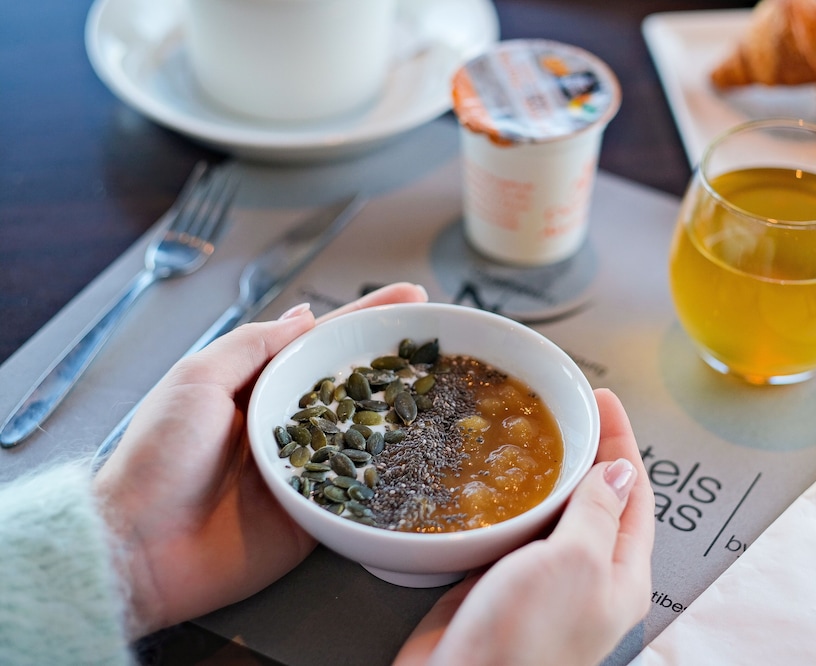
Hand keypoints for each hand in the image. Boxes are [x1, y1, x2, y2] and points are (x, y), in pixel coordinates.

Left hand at [93, 283, 428, 638]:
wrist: (143, 547)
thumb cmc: (158, 458)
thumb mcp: (197, 380)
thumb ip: (252, 346)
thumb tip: (304, 315)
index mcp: (260, 386)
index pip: (324, 342)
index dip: (368, 317)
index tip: (412, 297)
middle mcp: (289, 424)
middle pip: (356, 384)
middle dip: (399, 361)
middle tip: (448, 342)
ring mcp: (307, 470)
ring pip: (369, 435)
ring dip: (408, 413)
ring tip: (454, 389)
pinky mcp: (316, 516)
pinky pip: (362, 492)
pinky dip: (394, 476)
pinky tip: (430, 458)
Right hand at [394, 388, 654, 665]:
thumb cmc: (528, 641)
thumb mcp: (578, 563)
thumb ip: (599, 514)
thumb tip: (619, 472)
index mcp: (621, 574)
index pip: (633, 494)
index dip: (620, 442)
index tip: (603, 400)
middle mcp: (585, 575)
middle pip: (593, 498)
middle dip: (582, 450)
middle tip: (561, 406)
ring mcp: (540, 579)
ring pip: (548, 512)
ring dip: (540, 472)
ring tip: (524, 430)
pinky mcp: (497, 581)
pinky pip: (508, 531)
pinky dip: (502, 499)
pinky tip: (487, 476)